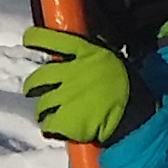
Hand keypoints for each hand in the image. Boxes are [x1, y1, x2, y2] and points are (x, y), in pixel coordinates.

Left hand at [20, 25, 146, 146]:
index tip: (28, 39)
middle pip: (39, 78)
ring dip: (44, 111)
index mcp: (86, 53)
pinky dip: (51, 129)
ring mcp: (67, 97)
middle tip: (34, 91)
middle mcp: (72, 72)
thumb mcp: (112, 59)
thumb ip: (91, 53)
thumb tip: (74, 43)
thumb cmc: (128, 87)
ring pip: (42, 105)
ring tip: (53, 115)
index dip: (35, 38)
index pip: (52, 39)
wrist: (138, 117)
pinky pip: (48, 126)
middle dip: (32, 86)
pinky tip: (61, 130)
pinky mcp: (66, 120)